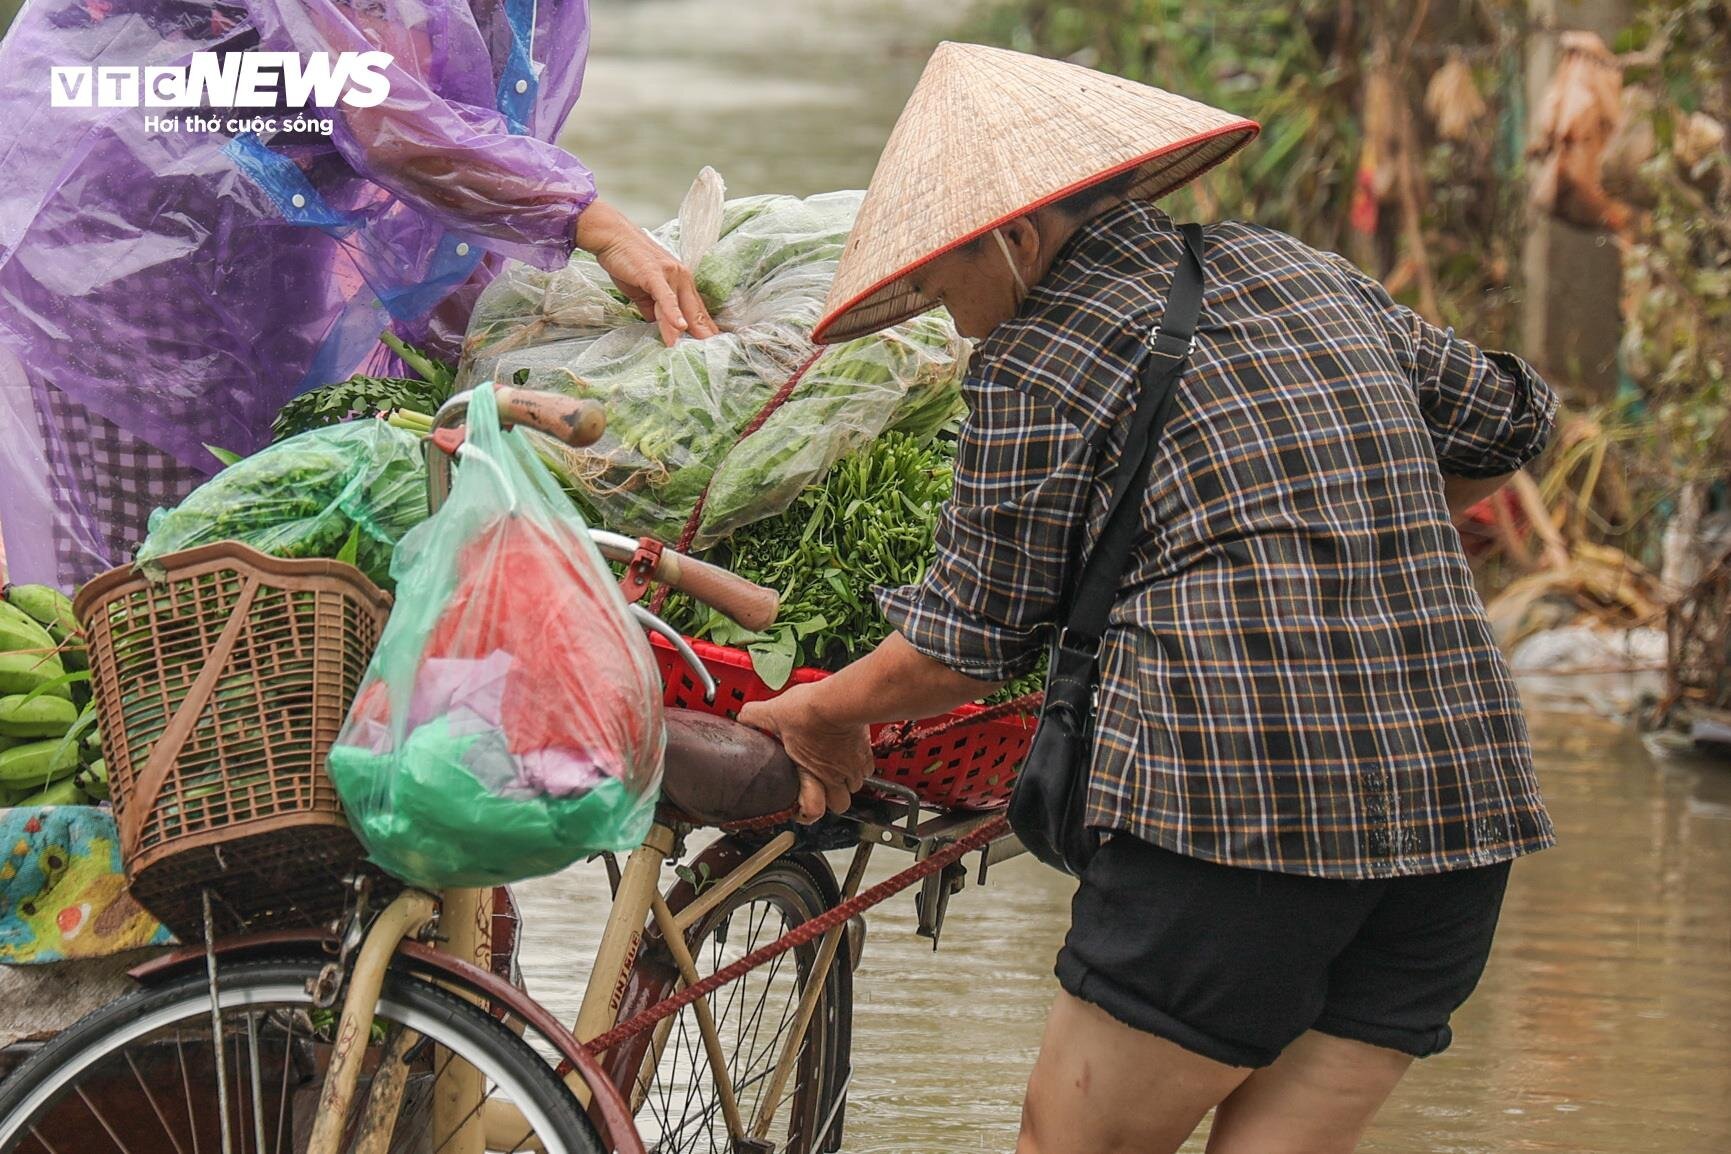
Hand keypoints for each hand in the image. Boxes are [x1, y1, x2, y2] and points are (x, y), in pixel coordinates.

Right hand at [574, 199, 718, 345]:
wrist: (612, 237)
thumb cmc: (627, 262)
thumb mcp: (644, 291)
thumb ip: (653, 308)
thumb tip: (658, 326)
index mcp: (681, 282)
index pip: (697, 310)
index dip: (705, 329)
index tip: (713, 347)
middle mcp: (681, 277)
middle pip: (697, 311)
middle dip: (705, 334)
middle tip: (714, 354)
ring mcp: (670, 275)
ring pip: (682, 307)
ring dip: (689, 330)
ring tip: (695, 351)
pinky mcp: (655, 275)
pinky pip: (666, 298)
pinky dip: (672, 313)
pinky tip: (679, 327)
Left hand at [738, 684, 871, 822]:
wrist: (839, 700)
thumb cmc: (809, 711)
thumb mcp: (773, 712)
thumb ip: (755, 717)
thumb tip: (743, 716)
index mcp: (808, 771)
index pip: (813, 810)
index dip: (808, 814)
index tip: (801, 809)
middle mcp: (833, 774)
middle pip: (841, 805)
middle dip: (833, 801)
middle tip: (823, 788)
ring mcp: (852, 765)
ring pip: (855, 786)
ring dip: (847, 782)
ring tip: (837, 770)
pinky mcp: (865, 750)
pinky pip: (867, 767)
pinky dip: (860, 764)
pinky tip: (851, 752)